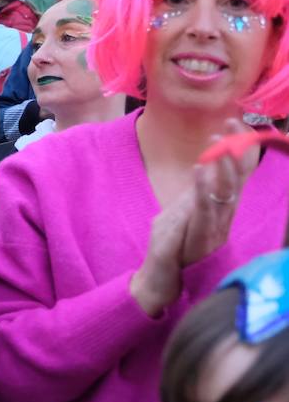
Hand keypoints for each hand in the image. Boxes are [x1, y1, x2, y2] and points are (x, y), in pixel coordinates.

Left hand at [131, 119, 257, 316]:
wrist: (161, 279)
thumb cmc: (173, 245)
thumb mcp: (183, 210)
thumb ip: (196, 191)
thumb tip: (205, 165)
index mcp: (220, 208)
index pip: (235, 174)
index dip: (239, 148)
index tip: (235, 121)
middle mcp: (223, 216)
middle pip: (237, 179)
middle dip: (236, 149)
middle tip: (231, 122)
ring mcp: (215, 228)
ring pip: (226, 192)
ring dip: (223, 165)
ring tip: (219, 141)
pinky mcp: (199, 237)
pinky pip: (204, 209)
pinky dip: (202, 187)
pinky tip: (200, 168)